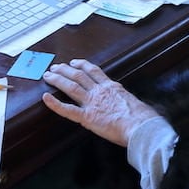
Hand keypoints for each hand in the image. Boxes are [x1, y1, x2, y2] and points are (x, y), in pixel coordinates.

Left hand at [41, 59, 158, 146]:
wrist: (141, 126)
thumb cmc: (143, 118)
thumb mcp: (134, 102)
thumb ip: (125, 100)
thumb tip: (128, 105)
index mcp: (111, 87)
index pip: (94, 72)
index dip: (82, 65)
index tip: (75, 62)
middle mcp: (100, 92)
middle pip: (79, 76)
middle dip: (66, 70)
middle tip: (56, 66)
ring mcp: (92, 103)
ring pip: (71, 87)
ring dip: (58, 79)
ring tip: (48, 75)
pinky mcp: (87, 117)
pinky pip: (68, 109)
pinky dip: (55, 103)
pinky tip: (45, 98)